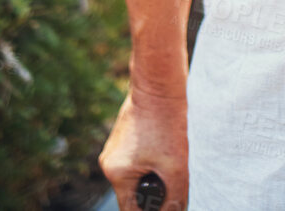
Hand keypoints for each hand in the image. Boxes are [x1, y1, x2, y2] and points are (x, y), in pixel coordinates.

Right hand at [100, 88, 187, 210]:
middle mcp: (108, 164)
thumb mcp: (176, 166)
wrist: (159, 86)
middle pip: (131, 194)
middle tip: (172, 182)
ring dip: (152, 176)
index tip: (164, 207)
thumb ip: (174, 197)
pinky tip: (163, 151)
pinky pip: (134, 162)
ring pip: (134, 177)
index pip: (130, 210)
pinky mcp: (121, 141)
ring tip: (169, 163)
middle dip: (152, 193)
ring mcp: (113, 151)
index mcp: (116, 173)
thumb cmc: (167, 123)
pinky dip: (149, 162)